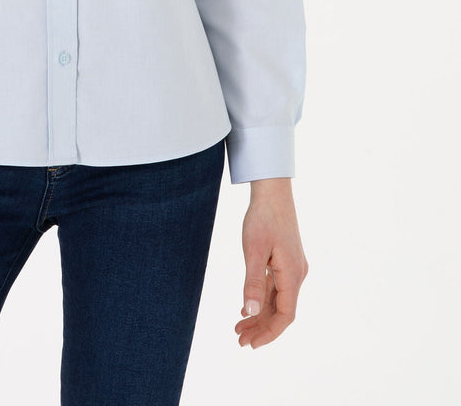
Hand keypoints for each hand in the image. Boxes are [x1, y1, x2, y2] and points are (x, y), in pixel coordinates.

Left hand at [235, 177, 307, 348]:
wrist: (273, 191)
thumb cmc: (263, 218)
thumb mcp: (254, 251)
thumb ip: (252, 283)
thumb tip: (249, 312)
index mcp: (292, 275)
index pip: (285, 316)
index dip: (269, 333)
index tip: (251, 345)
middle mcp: (297, 274)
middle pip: (281, 310)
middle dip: (261, 327)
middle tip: (239, 341)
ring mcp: (292, 267)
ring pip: (277, 299)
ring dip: (259, 314)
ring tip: (239, 328)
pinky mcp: (286, 260)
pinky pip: (275, 287)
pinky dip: (262, 299)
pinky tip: (247, 307)